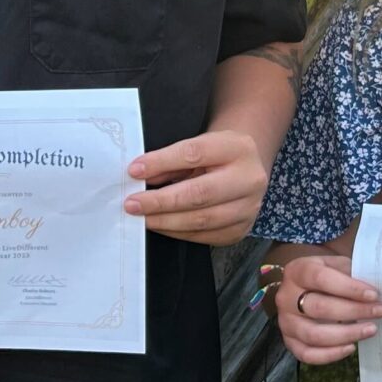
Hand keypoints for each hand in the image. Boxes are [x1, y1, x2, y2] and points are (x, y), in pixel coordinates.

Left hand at [124, 130, 269, 245]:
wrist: (246, 169)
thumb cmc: (216, 155)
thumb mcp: (197, 146)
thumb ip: (169, 160)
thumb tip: (139, 175)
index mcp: (237, 148)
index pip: (194, 153)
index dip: (161, 162)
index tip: (134, 170)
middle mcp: (249, 179)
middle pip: (200, 194)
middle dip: (161, 201)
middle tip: (133, 204)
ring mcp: (248, 208)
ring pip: (202, 220)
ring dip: (166, 221)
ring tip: (142, 217)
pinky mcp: (240, 230)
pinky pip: (205, 236)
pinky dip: (178, 232)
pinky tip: (161, 225)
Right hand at [271, 253, 381, 365]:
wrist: (305, 288)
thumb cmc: (327, 276)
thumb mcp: (337, 266)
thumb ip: (352, 274)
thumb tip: (376, 291)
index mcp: (297, 271)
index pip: (321, 279)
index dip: (349, 288)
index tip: (374, 294)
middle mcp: (286, 297)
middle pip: (319, 308)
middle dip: (354, 311)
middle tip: (380, 311)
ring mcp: (285, 322)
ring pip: (314, 335)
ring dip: (347, 334)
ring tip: (371, 330)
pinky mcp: (289, 342)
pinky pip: (307, 354)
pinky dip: (330, 355)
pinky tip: (351, 347)